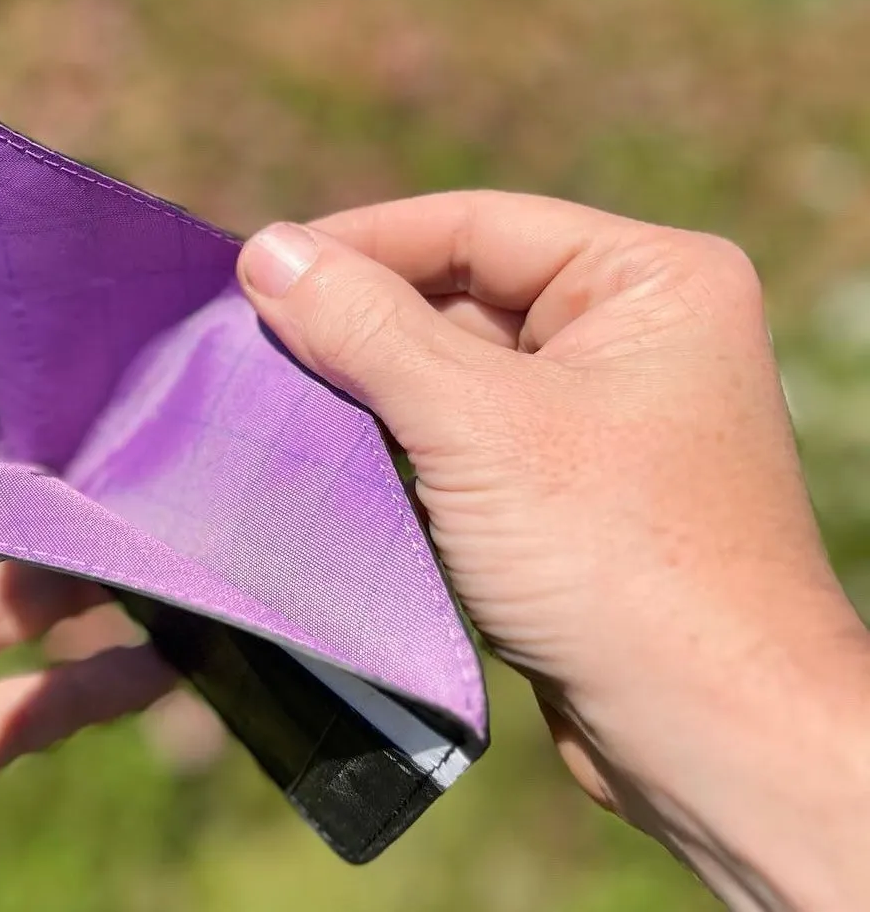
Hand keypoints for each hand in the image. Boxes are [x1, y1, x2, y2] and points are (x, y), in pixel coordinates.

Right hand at [238, 193, 869, 911]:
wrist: (717, 744)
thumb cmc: (621, 561)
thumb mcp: (477, 425)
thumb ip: (366, 329)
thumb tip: (266, 248)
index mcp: (649, 281)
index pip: (475, 225)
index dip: (361, 241)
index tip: (259, 264)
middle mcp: (634, 332)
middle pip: (461, 295)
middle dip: (359, 323)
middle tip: (251, 337)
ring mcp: (604, 413)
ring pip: (454, 371)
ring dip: (371, 388)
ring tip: (273, 393)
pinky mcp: (572, 487)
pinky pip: (464, 436)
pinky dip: (399, 443)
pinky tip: (330, 454)